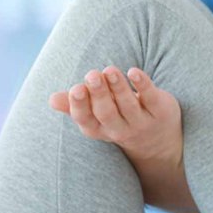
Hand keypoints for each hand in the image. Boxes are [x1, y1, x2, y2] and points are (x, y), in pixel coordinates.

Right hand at [48, 65, 182, 163]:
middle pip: (107, 113)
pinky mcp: (160, 111)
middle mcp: (120, 129)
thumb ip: (76, 106)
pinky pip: (150, 98)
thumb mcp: (97, 117)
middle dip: (98, 94)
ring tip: (109, 70)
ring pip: (128, 105)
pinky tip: (133, 72)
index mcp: (100, 129)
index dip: (80, 107)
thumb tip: (52, 100)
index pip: (86, 121)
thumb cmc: (120, 121)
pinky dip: (143, 85)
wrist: (158, 142)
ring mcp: (141, 122)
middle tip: (91, 75)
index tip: (76, 89)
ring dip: (118, 87)